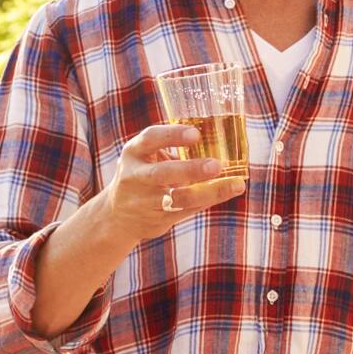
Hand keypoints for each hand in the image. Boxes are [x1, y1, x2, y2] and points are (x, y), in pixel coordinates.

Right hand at [95, 121, 246, 246]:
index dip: (172, 135)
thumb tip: (219, 138)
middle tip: (217, 165)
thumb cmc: (142, 175)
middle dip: (190, 170)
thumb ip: (173, 148)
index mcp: (134, 152)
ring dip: (208, 192)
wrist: (117, 215)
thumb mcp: (147, 156)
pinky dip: (209, 200)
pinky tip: (227, 192)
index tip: (196, 134)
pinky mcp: (158, 219)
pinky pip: (187, 210)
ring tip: (235, 185)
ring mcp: (145, 201)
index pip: (151, 139)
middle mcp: (136, 176)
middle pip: (162, 173)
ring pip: (179, 198)